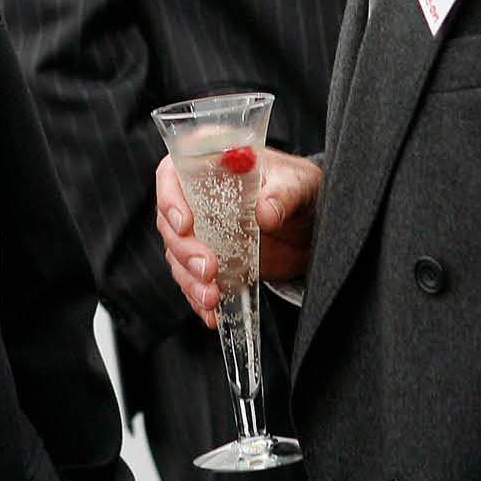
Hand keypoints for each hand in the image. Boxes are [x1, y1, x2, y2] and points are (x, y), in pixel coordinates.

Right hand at [156, 148, 321, 325]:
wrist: (310, 224)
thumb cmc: (299, 188)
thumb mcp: (298, 184)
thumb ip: (283, 194)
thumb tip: (266, 212)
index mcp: (211, 167)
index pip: (172, 175)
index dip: (170, 198)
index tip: (185, 223)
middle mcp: (198, 198)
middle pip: (169, 222)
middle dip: (184, 250)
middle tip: (208, 267)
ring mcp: (203, 232)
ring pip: (177, 256)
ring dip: (189, 279)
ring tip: (212, 297)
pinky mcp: (212, 260)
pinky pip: (194, 280)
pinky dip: (198, 298)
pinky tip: (211, 313)